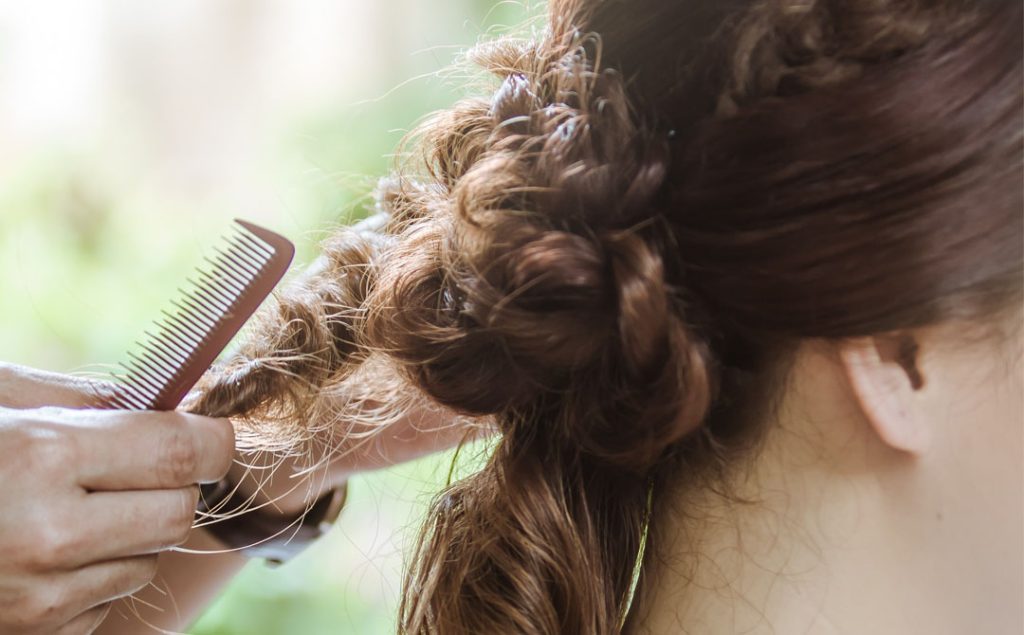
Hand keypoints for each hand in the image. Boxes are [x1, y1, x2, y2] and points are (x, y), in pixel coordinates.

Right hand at [0, 363, 233, 634]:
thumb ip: (77, 398)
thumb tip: (166, 399)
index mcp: (40, 456)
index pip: (180, 452)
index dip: (212, 440)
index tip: (214, 433)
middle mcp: (47, 533)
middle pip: (177, 512)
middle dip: (173, 486)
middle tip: (137, 468)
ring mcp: (37, 597)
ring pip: (146, 561)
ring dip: (130, 534)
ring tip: (70, 510)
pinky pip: (106, 603)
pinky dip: (93, 578)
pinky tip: (44, 554)